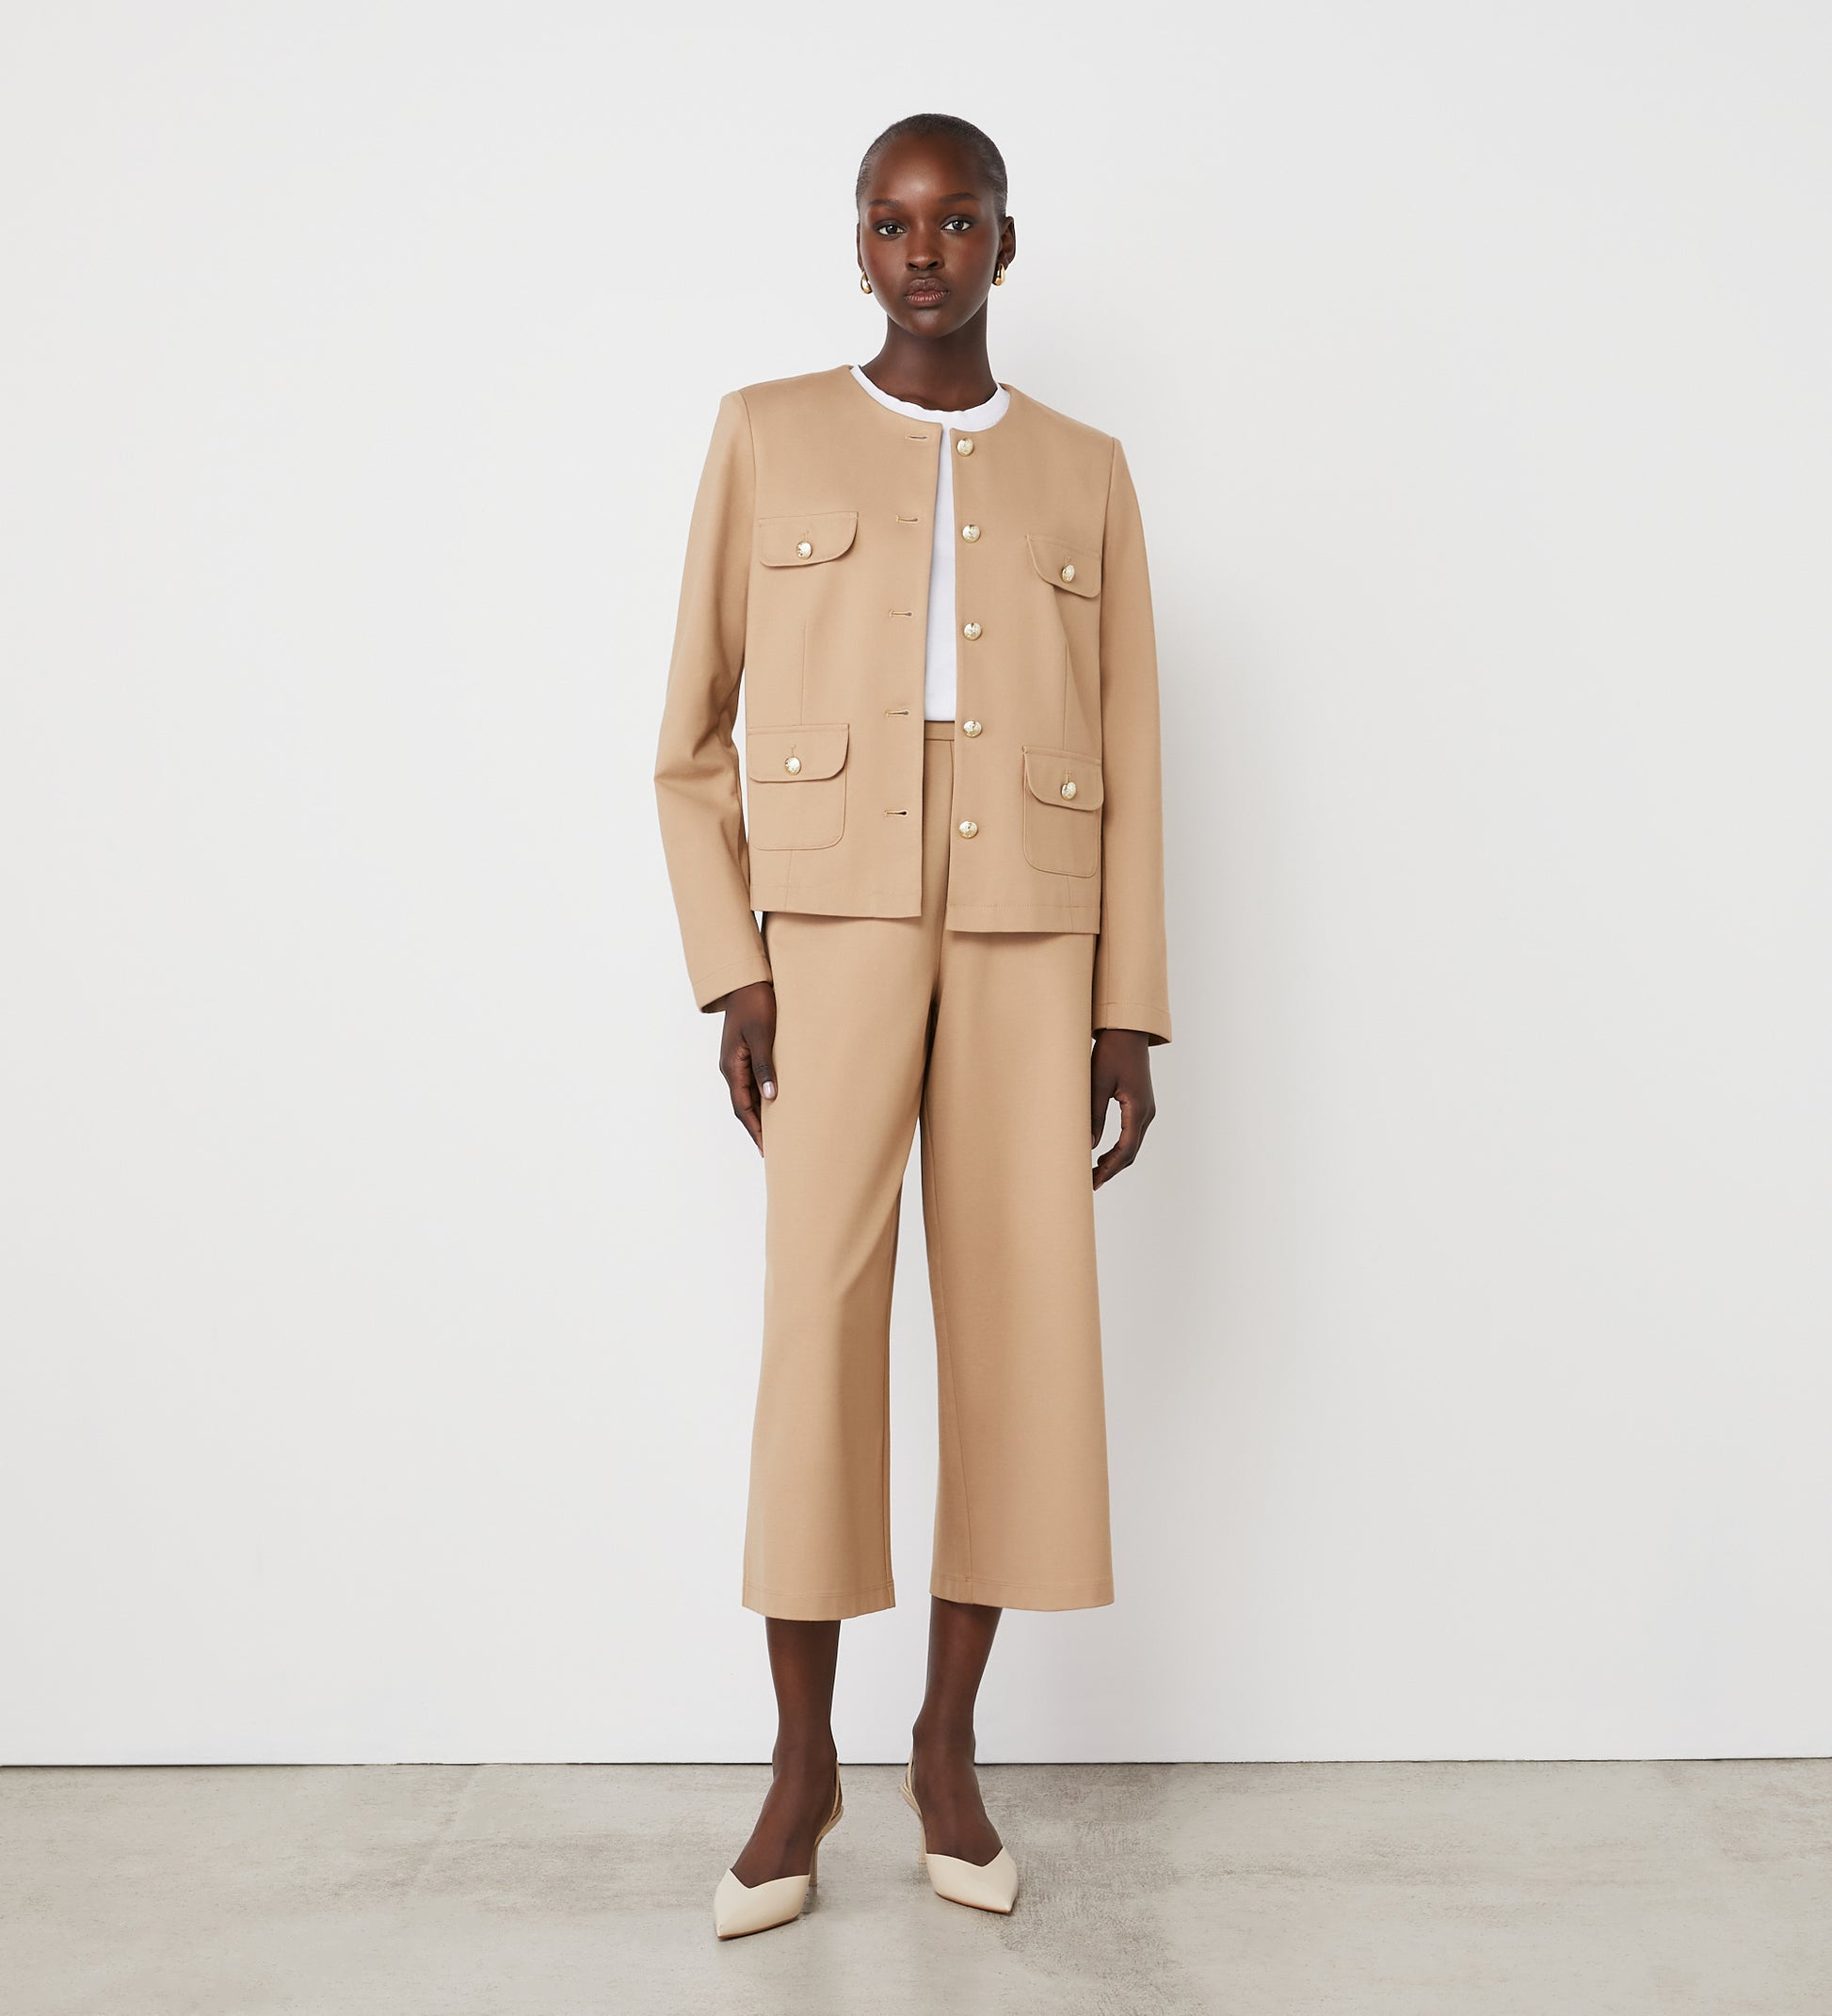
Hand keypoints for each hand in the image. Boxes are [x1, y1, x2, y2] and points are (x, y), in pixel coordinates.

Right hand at [717, 981, 777, 1154]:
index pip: (742, 1107)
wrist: (745, 981)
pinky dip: (762, 1097)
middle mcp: (731, 1068)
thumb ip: (765, 1066)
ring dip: (759, 1114)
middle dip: (756, 1129)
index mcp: (732, 1066)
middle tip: (772, 1150)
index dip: (754, 1130)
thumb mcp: (762, 1035)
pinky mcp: (745, 1053)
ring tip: (776, 1134)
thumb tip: (771, 1097)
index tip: (766, 1150)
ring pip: (747, 1095)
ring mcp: (736, 1061)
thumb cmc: (756, 1004)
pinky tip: (775, 1104)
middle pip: (743, 1106)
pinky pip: (752, 1082)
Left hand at [1090, 1029, 1155, 1188]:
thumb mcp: (1097, 1084)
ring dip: (1116, 1161)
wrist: (1127, 1031)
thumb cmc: (1111, 1053)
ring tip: (1095, 1172)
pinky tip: (1104, 1153)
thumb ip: (1094, 1116)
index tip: (1094, 1182)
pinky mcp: (1141, 1104)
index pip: (1125, 1150)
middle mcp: (1147, 1112)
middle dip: (1111, 1170)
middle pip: (1131, 1152)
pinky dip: (1119, 1148)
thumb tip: (1090, 1145)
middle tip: (1091, 1183)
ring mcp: (1146, 1109)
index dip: (1109, 1169)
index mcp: (1137, 1109)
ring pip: (1133, 1144)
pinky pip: (1132, 1134)